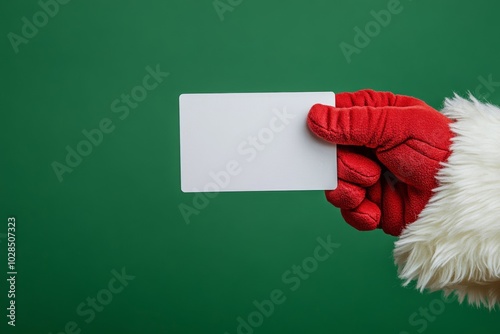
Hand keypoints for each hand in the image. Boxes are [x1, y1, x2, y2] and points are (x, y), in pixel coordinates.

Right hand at [307, 90, 453, 235]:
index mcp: (368, 117)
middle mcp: (362, 147)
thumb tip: (314, 117)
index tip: (314, 140)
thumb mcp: (398, 126)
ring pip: (332, 186)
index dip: (318, 130)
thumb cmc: (440, 149)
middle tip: (367, 172)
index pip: (328, 118)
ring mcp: (364, 175)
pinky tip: (376, 211)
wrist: (461, 194)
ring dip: (348, 193)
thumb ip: (353, 123)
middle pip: (325, 158)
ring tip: (372, 190)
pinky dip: (358, 215)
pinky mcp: (370, 203)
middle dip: (342, 169)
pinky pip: (347, 211)